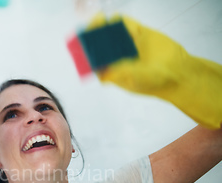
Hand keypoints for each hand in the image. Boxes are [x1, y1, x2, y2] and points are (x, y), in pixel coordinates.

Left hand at [94, 15, 221, 128]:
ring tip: (98, 19)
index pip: (94, 60)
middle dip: (94, 35)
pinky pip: (128, 26)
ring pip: (112, 33)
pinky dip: (122, 22)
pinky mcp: (140, 35)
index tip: (82, 43)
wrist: (180, 73)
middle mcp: (118, 58)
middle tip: (91, 26)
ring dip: (105, 26)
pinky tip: (116, 19)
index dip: (86, 51)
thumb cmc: (155, 82)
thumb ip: (119, 74)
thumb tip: (103, 71)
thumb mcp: (134, 80)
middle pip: (101, 44)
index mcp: (112, 72)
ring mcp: (128, 45)